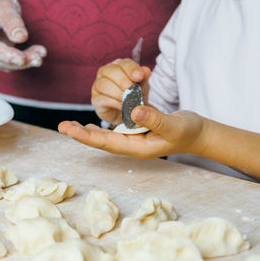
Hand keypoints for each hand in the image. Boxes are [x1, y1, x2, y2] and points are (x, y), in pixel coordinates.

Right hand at [0, 0, 46, 70]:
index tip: (22, 58)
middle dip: (19, 62)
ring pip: (7, 64)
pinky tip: (39, 53)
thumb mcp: (5, 6)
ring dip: (26, 62)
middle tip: (38, 59)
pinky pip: (12, 62)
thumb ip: (12, 21)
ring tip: (41, 54)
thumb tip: (21, 38)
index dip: (6, 55)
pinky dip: (26, 60)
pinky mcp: (0, 58)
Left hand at [58, 106, 208, 158]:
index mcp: (137, 148)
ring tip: (69, 126)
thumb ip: (156, 119)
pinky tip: (89, 126)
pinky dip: (99, 128)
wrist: (198, 134)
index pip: (107, 143)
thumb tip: (134, 112)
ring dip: (86, 131)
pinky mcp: (135, 132)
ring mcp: (132, 139)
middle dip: (81, 134)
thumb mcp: (174, 125)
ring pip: (105, 137)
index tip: (70, 130)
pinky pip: (113, 131)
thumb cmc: (188, 131)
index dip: (87, 136)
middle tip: (62, 126)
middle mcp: (131, 145)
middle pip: (101, 141)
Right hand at [91, 59, 150, 124]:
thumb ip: (143, 79)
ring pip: (104, 84)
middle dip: (123, 81)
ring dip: (118, 93)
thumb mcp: (142, 87)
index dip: (132, 69)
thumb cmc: (133, 96)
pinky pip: (102, 98)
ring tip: (128, 100)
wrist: (127, 113)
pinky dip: (114, 102)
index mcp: (119, 65)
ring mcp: (98, 85)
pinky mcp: (95, 99)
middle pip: (111, 71)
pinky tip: (123, 107)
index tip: (139, 77)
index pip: (124, 63)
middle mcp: (105, 72)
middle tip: (132, 90)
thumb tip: (146, 71)